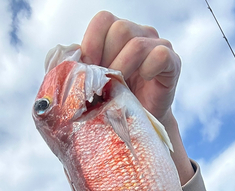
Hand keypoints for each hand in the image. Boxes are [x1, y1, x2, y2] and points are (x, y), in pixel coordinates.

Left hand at [81, 12, 193, 185]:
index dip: (92, 43)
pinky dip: (149, 67)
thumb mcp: (88, 86)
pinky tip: (143, 81)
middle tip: (104, 85)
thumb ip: (75, 69)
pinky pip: (160, 55)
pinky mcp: (172, 63)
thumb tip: (61, 57)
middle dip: (107, 59)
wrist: (138, 127)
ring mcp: (158, 46)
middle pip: (120, 29)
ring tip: (120, 89)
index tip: (88, 70)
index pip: (103, 20)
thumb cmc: (112, 104)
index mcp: (117, 34)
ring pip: (137, 43)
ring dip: (123, 68)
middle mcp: (139, 34)